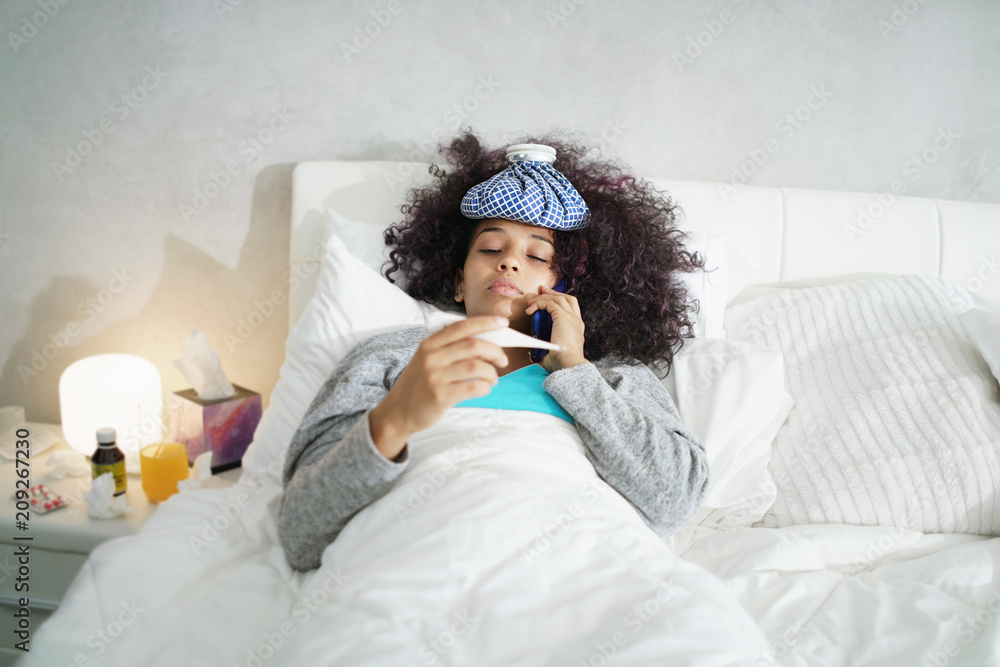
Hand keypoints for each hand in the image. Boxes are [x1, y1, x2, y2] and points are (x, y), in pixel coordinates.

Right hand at [373, 315, 509, 445]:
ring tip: (492, 379)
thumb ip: (450, 349)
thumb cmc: (420, 384)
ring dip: (491, 373)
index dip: (485, 323)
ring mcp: (434, 376)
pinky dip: (485, 387)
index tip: (502, 323)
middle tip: (503, 360)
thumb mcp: (427, 359)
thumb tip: (487, 342)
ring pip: (477, 367)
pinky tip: (484, 389)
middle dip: (495, 351)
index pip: (462, 327)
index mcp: (430, 344)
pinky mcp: (439, 396)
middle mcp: (431, 357)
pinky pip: (473, 387)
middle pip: (474, 345)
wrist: (398, 411)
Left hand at [525, 284, 587, 372]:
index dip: (559, 301)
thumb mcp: (554, 354)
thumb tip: (536, 353)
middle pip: (568, 298)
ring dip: (544, 296)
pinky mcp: (563, 317)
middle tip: (541, 289)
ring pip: (559, 298)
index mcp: (577, 329)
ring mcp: (571, 318)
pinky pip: (549, 303)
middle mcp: (576, 321)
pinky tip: (530, 309)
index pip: (571, 309)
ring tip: (532, 299)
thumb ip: (547, 351)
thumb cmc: (562, 364)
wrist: (569, 364)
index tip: (546, 300)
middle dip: (554, 292)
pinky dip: (539, 303)